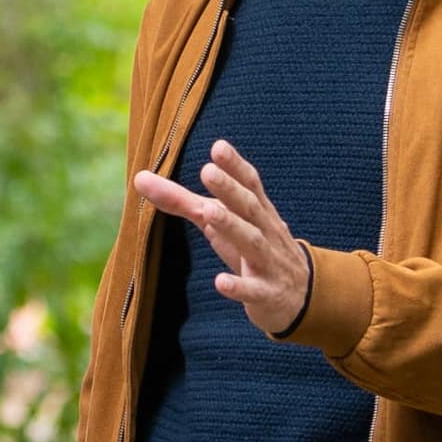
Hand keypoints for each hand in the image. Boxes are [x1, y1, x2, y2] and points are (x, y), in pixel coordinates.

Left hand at [133, 141, 311, 335]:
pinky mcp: (266, 294)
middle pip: (249, 207)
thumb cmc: (252, 248)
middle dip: (230, 189)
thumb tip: (139, 178)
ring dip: (232, 227)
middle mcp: (265, 232)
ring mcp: (267, 263)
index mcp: (257, 211)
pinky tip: (220, 282)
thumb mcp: (221, 222)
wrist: (302, 294)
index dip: (235, 166)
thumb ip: (183, 201)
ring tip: (209, 213)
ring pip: (252, 243)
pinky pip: (253, 291)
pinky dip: (238, 286)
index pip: (250, 184)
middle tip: (208, 170)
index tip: (218, 147)